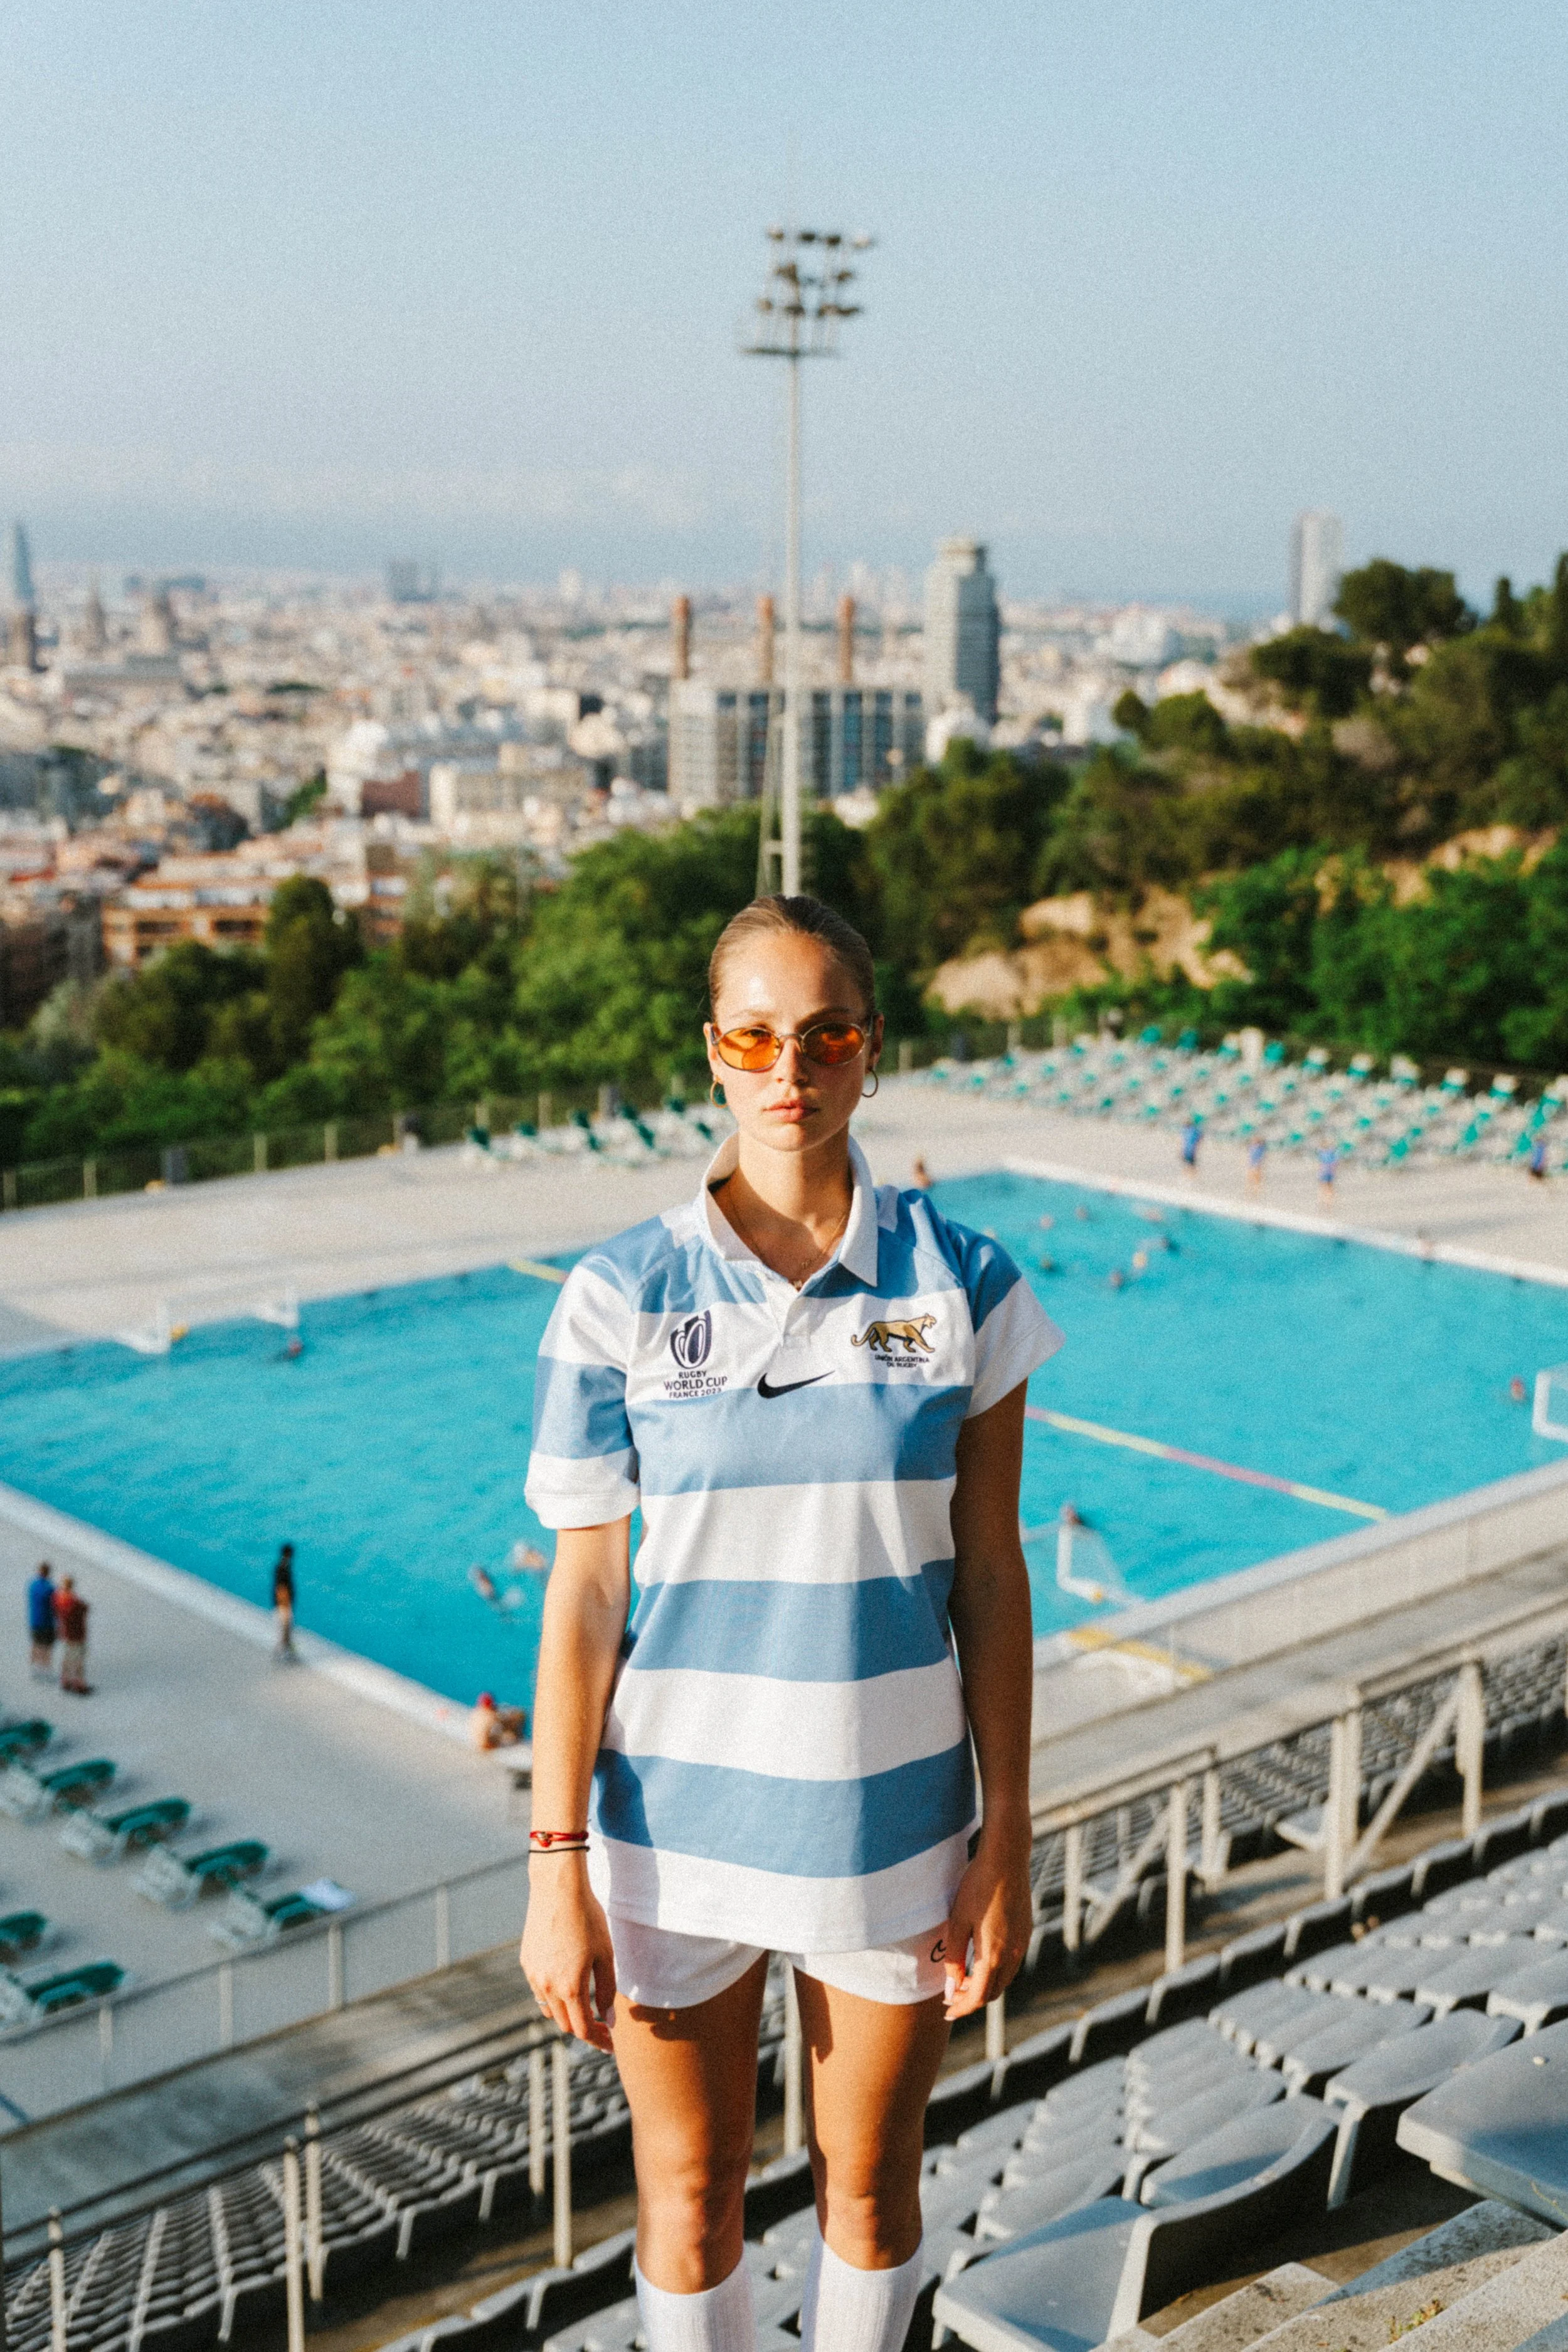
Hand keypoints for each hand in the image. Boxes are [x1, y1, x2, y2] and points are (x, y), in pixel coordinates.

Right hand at [520, 1857, 617, 2050]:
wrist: (557, 1888)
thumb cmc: (587, 1918)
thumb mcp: (605, 1954)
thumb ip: (606, 1990)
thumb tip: (608, 2019)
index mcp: (570, 1987)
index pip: (583, 2029)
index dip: (598, 2040)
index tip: (610, 2044)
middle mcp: (547, 1986)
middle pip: (565, 2024)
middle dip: (584, 2029)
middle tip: (601, 2026)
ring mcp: (533, 1975)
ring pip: (549, 2010)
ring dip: (567, 2014)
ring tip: (584, 2007)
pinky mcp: (526, 1962)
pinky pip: (539, 1991)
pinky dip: (553, 1997)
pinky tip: (566, 1985)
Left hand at [939, 1826, 1031, 2020]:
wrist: (1006, 1859)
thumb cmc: (977, 1888)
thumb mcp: (957, 1922)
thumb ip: (953, 1959)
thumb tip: (950, 1987)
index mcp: (993, 1955)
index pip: (977, 1997)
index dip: (961, 2008)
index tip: (946, 2010)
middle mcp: (1013, 1955)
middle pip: (992, 1993)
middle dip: (971, 1999)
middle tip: (950, 1994)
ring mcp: (1022, 1944)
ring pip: (1003, 1980)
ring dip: (984, 1986)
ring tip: (963, 1978)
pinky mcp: (1026, 1933)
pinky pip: (1011, 1964)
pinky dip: (995, 1971)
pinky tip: (980, 1960)